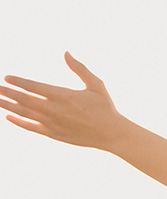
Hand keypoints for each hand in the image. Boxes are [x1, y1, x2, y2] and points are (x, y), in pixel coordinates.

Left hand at [1, 52, 132, 149]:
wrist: (112, 134)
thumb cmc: (105, 108)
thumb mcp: (96, 85)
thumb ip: (79, 68)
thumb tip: (66, 52)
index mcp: (64, 95)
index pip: (34, 86)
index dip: (18, 81)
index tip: (7, 77)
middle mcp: (55, 110)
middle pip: (24, 99)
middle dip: (7, 93)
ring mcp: (53, 123)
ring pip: (24, 113)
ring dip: (8, 105)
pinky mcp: (54, 134)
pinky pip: (32, 128)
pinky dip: (19, 122)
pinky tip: (9, 117)